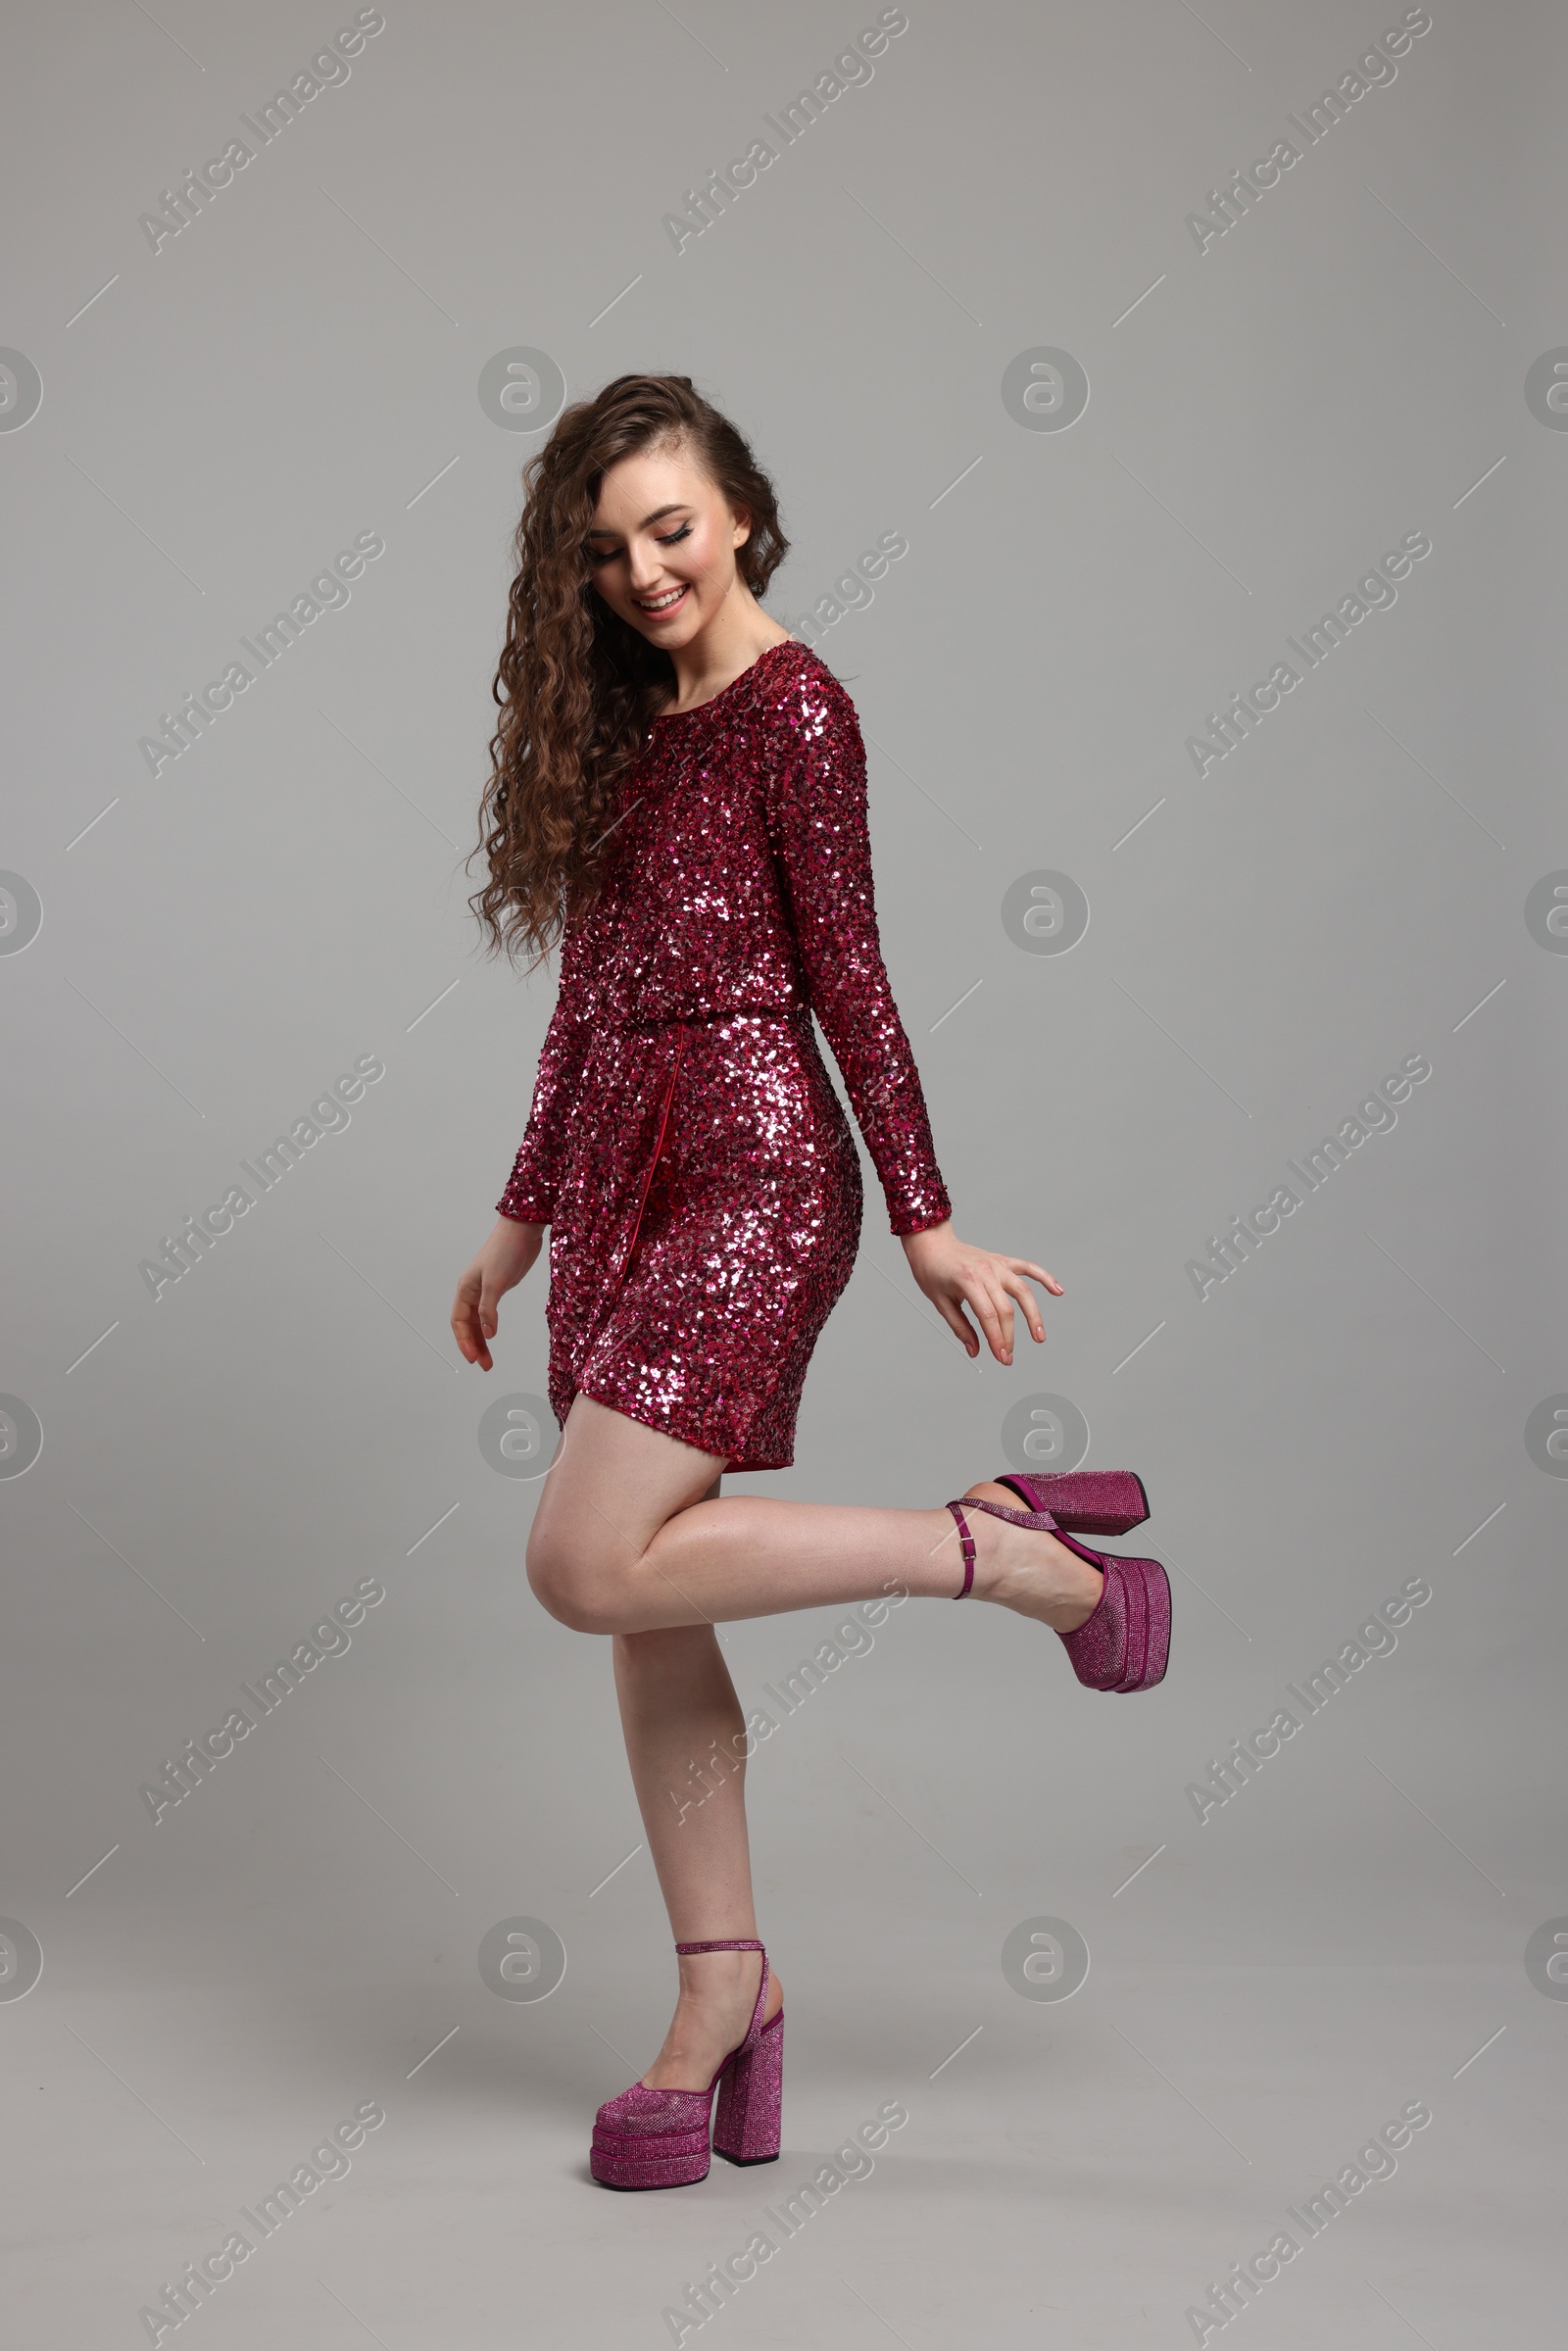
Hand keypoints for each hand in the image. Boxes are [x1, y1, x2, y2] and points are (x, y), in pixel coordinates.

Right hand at [451, 1217, 544, 1369]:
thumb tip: (487, 1334)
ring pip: (478, 1321)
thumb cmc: (505, 1252)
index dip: (463, 1341)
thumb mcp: (495, 1282)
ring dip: (482, 1340)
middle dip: (473, 1346)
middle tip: (484, 1366)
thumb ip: (489, 1309)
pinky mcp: (499, 1288)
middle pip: (467, 1325)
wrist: (522, 1231)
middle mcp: (472, 1291)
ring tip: (489, 1361)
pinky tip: (493, 1335)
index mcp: (465, 1289)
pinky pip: (489, 1314)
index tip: (473, 1358)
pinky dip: (489, 1327)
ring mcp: (485, 1290)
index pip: (458, 1321)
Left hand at [899, 1220, 1062, 1364]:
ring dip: (1034, 1315)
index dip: (997, 1339)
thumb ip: (960, 1328)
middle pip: (1006, 1309)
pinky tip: (1058, 1291)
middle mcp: (986, 1271)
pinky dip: (1045, 1278)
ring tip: (1039, 1336)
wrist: (932, 1243)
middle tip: (1008, 1358)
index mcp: (968, 1281)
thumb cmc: (932, 1272)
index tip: (1002, 1358)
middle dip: (1009, 1336)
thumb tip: (976, 1351)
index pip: (988, 1315)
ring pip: (1023, 1291)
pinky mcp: (1002, 1260)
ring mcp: (996, 1264)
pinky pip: (1028, 1268)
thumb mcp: (940, 1302)